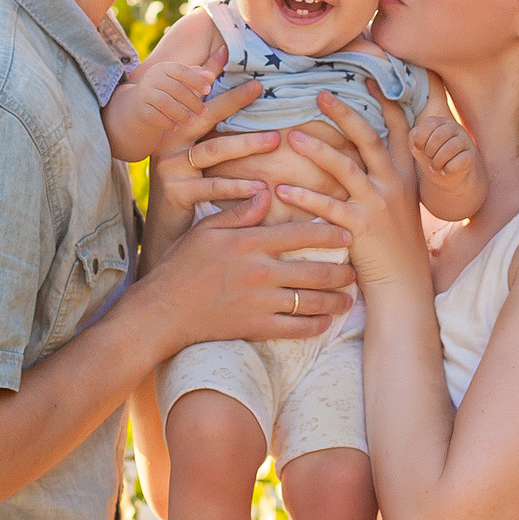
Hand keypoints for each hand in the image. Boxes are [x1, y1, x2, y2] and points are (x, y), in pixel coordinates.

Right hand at [129, 54, 221, 139]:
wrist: (142, 100)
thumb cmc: (169, 88)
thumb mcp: (181, 79)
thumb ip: (197, 76)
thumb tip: (211, 76)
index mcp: (164, 67)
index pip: (181, 71)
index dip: (196, 80)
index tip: (208, 90)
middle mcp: (152, 78)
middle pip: (175, 88)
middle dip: (192, 101)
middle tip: (203, 112)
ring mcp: (145, 93)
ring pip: (164, 103)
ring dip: (181, 113)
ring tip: (192, 121)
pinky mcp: (141, 108)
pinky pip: (154, 116)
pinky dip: (166, 122)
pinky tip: (176, 128)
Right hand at [134, 196, 357, 348]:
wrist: (162, 311)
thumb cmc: (180, 266)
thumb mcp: (205, 230)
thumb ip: (238, 212)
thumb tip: (266, 191)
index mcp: (250, 242)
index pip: (301, 233)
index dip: (330, 232)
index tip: (348, 233)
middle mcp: (261, 272)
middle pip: (315, 270)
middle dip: (342, 271)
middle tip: (356, 270)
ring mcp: (261, 302)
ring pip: (311, 301)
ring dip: (335, 300)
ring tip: (348, 299)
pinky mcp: (256, 327)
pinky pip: (296, 328)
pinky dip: (316, 325)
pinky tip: (326, 322)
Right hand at [147, 69, 279, 216]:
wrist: (165, 223)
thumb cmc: (188, 179)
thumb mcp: (196, 147)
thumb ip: (209, 111)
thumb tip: (223, 60)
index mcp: (177, 127)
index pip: (199, 96)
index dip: (213, 74)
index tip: (234, 54)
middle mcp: (171, 142)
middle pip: (204, 116)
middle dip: (232, 100)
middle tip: (260, 88)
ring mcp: (172, 167)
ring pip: (213, 151)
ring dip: (245, 144)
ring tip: (274, 140)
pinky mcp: (178, 192)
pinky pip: (212, 187)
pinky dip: (238, 187)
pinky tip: (261, 187)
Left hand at [277, 85, 432, 287]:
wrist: (404, 281)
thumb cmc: (395, 241)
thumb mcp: (400, 202)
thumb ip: (385, 174)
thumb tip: (362, 149)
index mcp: (404, 174)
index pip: (399, 128)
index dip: (384, 101)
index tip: (368, 76)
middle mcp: (394, 183)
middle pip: (369, 138)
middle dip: (345, 113)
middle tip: (320, 93)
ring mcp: (379, 204)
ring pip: (346, 168)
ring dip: (317, 151)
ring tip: (292, 138)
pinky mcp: (361, 228)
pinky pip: (328, 207)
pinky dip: (304, 197)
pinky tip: (281, 190)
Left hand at [412, 113, 478, 196]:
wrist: (444, 174)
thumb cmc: (430, 156)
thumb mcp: (418, 146)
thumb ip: (414, 137)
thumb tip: (417, 140)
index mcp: (440, 122)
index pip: (430, 123)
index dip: (420, 138)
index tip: (418, 148)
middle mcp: (455, 127)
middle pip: (440, 135)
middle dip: (429, 150)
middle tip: (428, 158)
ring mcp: (465, 140)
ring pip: (451, 147)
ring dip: (438, 160)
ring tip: (435, 167)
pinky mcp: (471, 155)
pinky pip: (462, 160)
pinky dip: (449, 168)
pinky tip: (444, 171)